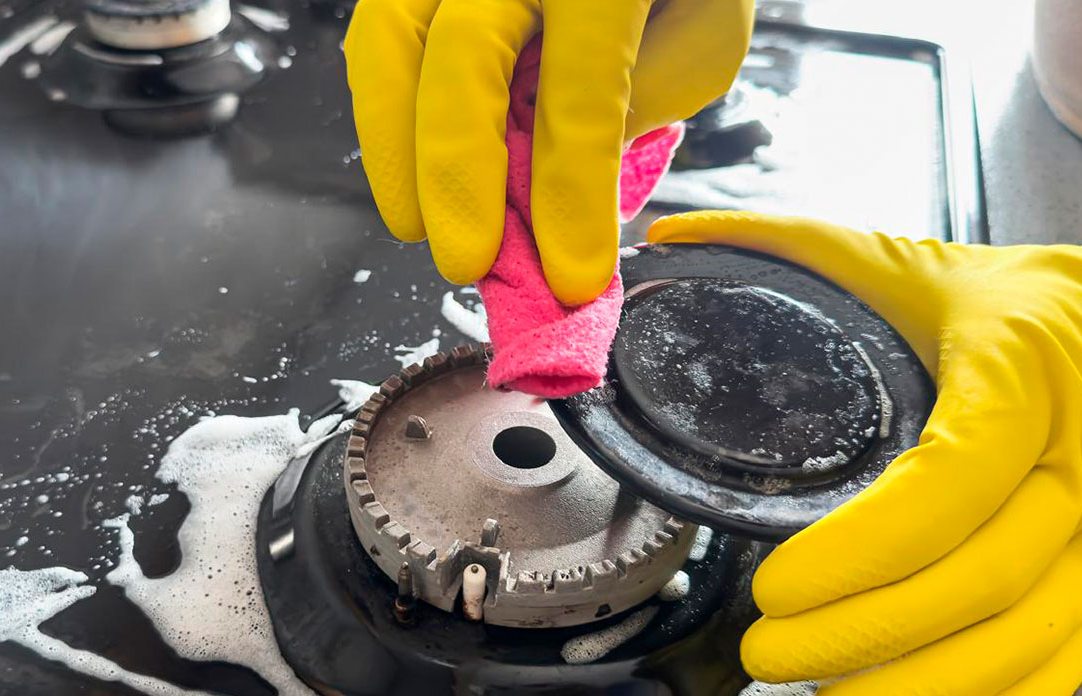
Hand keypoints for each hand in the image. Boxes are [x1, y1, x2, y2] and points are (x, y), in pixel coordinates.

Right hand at [344, 0, 752, 304]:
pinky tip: (405, 170)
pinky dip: (382, 112)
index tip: (570, 275)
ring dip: (392, 147)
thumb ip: (638, 101)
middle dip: (457, 174)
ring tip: (414, 225)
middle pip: (464, 60)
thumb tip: (554, 188)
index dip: (570, 193)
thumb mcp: (703, 33)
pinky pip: (378, 35)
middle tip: (466, 260)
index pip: (581, 92)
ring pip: (390, 40)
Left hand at [648, 211, 1081, 695]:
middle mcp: (1074, 468)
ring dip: (921, 688)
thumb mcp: (910, 261)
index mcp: (1019, 384)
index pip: (947, 489)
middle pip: (978, 581)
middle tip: (767, 652)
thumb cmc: (1021, 303)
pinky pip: (1061, 664)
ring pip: (1023, 639)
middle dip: (865, 632)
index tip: (773, 584)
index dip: (861, 553)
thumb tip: (671, 234)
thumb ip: (788, 245)